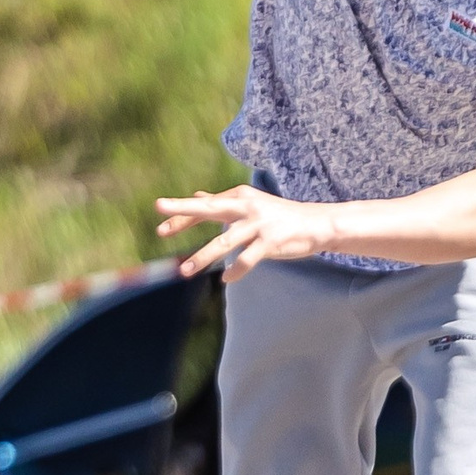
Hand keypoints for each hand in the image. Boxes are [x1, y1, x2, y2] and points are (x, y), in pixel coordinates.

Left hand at [155, 185, 336, 281]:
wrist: (315, 223)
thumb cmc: (278, 215)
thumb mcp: (249, 203)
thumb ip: (222, 202)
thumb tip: (197, 195)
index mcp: (239, 196)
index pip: (205, 205)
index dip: (182, 215)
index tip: (160, 224)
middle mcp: (246, 207)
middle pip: (210, 209)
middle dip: (184, 212)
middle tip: (160, 214)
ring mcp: (259, 224)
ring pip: (224, 242)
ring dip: (203, 257)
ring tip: (185, 271)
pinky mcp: (271, 242)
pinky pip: (247, 259)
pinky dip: (235, 271)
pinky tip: (227, 279)